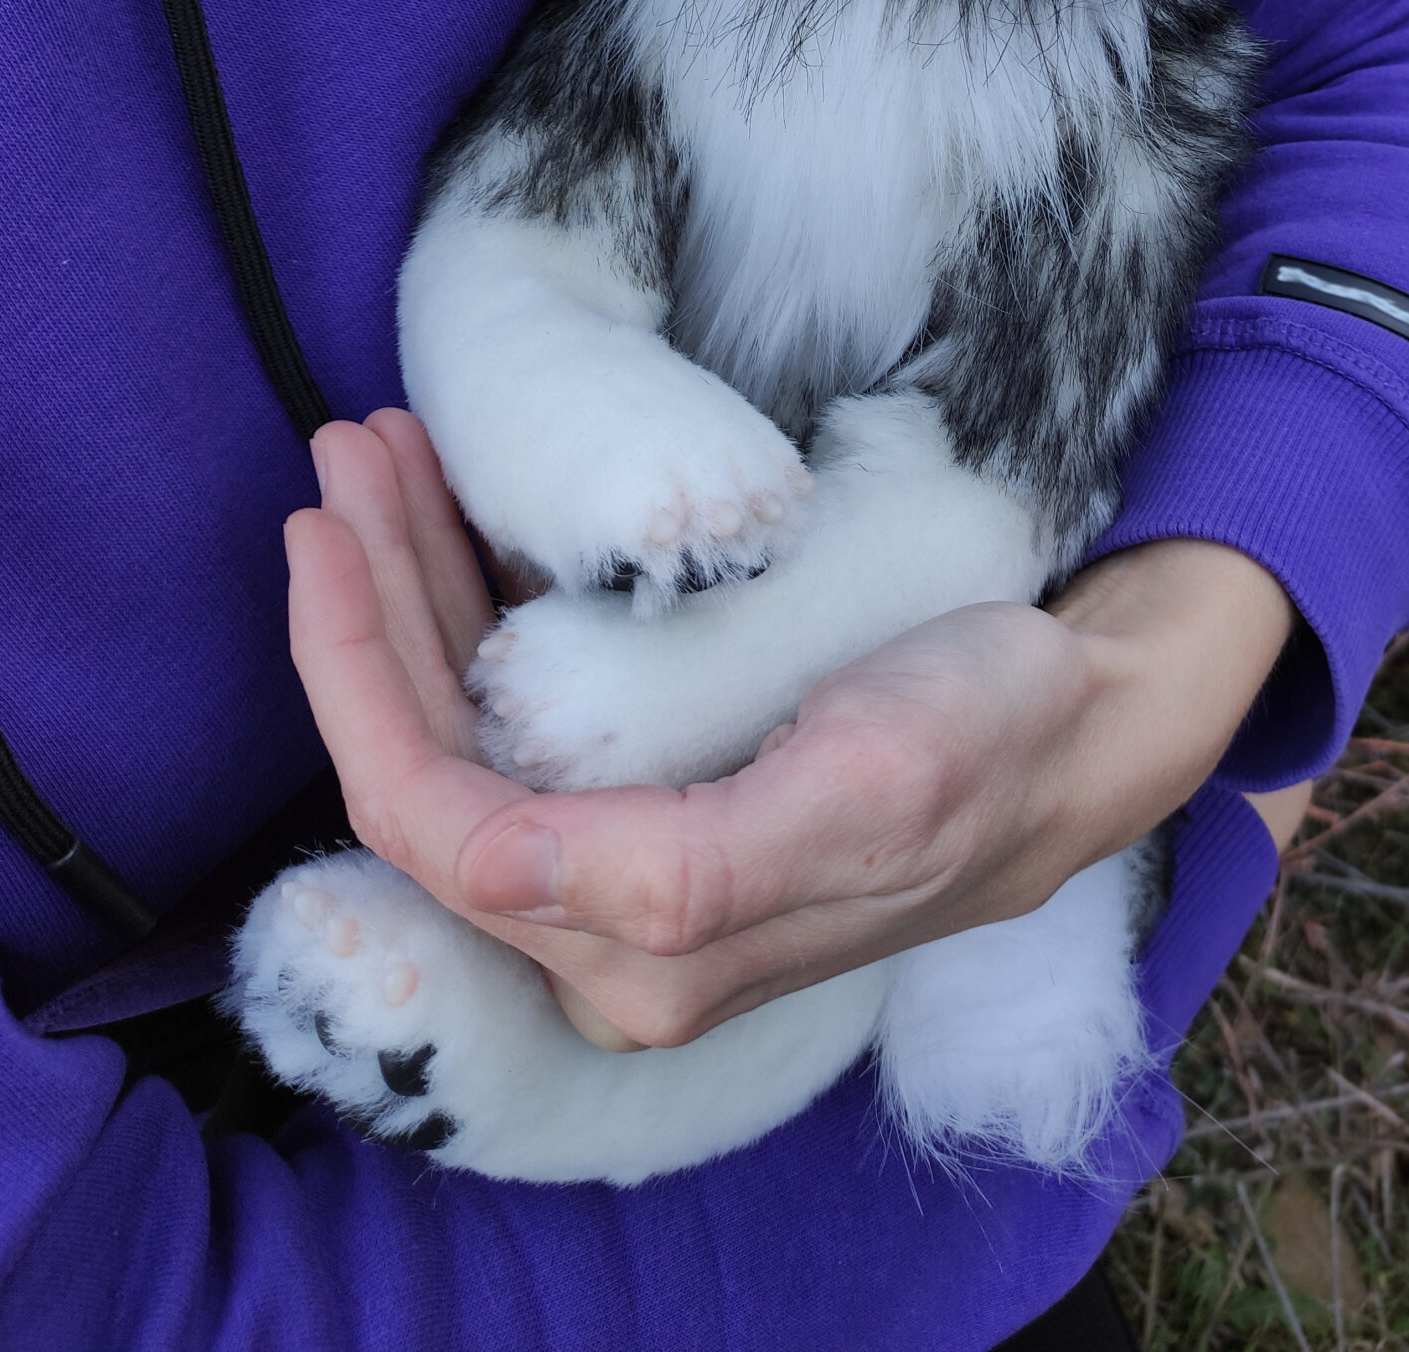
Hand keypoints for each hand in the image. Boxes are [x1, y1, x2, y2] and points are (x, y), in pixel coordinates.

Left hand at [289, 414, 1300, 1050]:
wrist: (1079, 725)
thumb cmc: (984, 741)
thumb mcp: (857, 791)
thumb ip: (677, 864)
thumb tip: (494, 869)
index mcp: (644, 953)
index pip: (432, 822)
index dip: (357, 678)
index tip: (329, 530)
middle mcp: (611, 930)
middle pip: (426, 764)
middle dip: (368, 609)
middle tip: (347, 456)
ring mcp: (624, 860)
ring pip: (461, 731)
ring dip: (407, 590)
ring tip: (380, 458)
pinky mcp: (650, 796)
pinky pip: (518, 712)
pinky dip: (470, 602)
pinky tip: (454, 513)